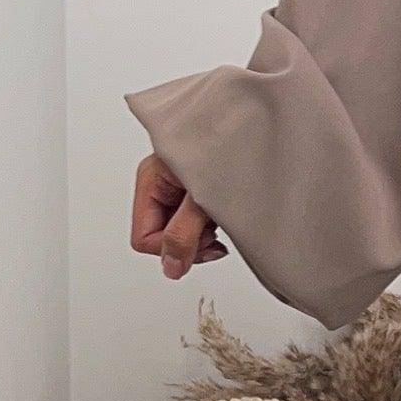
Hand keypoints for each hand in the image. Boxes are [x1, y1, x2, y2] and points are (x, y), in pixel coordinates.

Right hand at [131, 152, 224, 279]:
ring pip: (179, 235)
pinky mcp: (196, 196)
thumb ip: (183, 234)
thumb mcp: (201, 198)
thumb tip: (171, 268)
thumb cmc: (229, 150)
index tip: (198, 239)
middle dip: (188, 243)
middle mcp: (160, 186)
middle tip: (212, 229)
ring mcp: (177, 192)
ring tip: (220, 216)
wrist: (256, 132)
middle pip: (161, 239)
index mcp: (150, 181)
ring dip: (201, 236)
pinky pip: (193, 227)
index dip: (170, 246)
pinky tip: (223, 217)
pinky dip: (209, 229)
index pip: (143, 238)